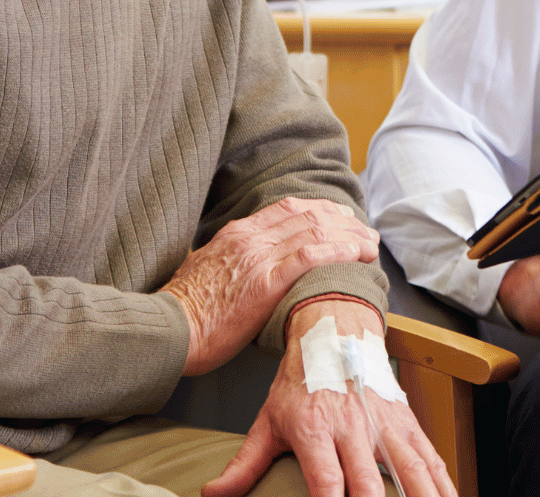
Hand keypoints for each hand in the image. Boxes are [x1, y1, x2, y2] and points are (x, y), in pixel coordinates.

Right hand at [161, 197, 379, 375]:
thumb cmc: (185, 312)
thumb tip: (244, 268)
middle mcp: (250, 237)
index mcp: (237, 234)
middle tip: (365, 231)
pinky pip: (311, 257)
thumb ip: (229, 262)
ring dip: (351, 236)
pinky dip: (341, 252)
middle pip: (308, 215)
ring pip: (316, 232)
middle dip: (343, 222)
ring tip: (372, 245)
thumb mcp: (206, 272)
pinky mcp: (266, 282)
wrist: (168, 329)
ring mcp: (258, 257)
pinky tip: (359, 255)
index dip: (321, 210)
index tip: (342, 218)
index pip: (287, 209)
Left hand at [205, 300, 455, 496]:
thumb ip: (245, 464)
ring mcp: (385, 425)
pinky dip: (443, 484)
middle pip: (370, 484)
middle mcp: (353, 428)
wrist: (336, 328)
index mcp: (316, 429)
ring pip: (411, 472)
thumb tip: (213, 494)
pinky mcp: (407, 422)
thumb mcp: (269, 418)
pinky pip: (431, 458)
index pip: (327, 480)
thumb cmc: (302, 378)